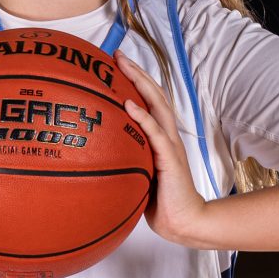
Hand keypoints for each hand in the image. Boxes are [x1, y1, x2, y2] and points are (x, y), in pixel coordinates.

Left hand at [113, 54, 215, 247]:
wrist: (182, 222)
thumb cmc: (160, 202)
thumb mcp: (138, 175)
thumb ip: (126, 159)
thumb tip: (96, 154)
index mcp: (161, 138)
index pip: (150, 102)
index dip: (136, 81)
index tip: (116, 66)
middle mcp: (167, 136)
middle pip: (155, 95)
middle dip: (137, 73)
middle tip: (117, 55)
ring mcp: (170, 146)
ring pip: (158, 106)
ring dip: (140, 84)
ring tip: (124, 67)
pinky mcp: (170, 160)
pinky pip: (155, 134)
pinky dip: (143, 117)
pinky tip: (129, 104)